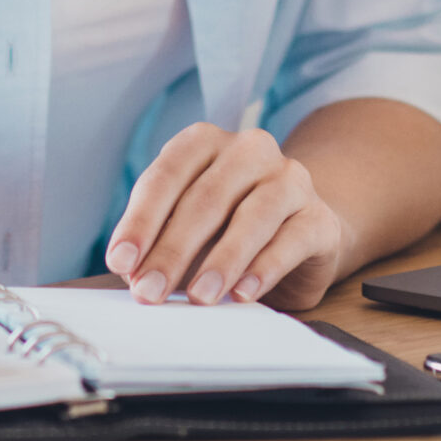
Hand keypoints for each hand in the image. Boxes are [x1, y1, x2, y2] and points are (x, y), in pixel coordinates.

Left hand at [105, 123, 357, 311]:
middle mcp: (250, 151)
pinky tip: (243, 293)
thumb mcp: (186, 230)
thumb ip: (160, 243)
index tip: (121, 261)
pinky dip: (265, 268)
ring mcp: (290, 180)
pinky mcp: (320, 218)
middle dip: (173, 250)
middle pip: (207, 198)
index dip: (141, 219)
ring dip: (222, 260)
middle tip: (149, 291)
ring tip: (198, 297)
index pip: (168, 174)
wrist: (297, 235)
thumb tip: (134, 275)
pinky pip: (292, 240)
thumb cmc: (226, 229)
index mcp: (206, 143)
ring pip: (254, 215)